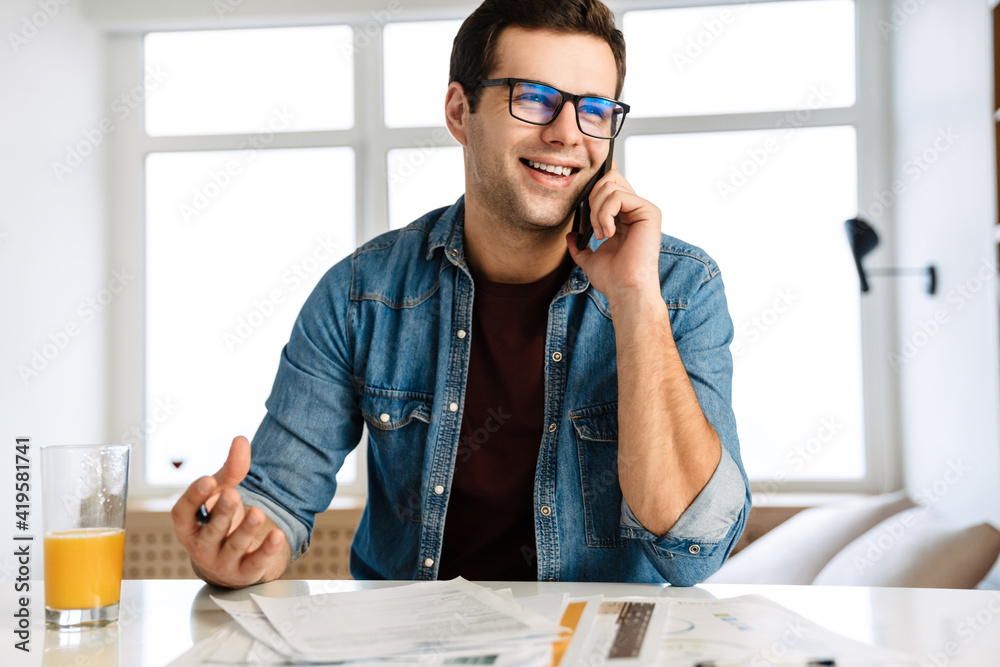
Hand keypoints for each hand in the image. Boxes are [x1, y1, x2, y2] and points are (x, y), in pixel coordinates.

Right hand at [171, 436, 286, 587]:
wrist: (228, 558)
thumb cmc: (219, 517)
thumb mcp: (221, 493)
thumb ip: (231, 469)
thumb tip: (240, 440)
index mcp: (188, 524)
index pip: (184, 512)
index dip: (194, 497)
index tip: (208, 480)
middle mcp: (201, 545)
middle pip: (211, 529)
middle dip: (222, 512)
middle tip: (232, 494)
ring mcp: (222, 561)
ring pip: (234, 546)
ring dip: (246, 530)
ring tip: (258, 513)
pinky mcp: (245, 571)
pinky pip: (255, 562)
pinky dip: (267, 549)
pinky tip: (278, 535)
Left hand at [566, 160, 662, 304]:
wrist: (625, 290)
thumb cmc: (613, 278)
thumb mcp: (589, 260)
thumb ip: (580, 246)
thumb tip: (571, 235)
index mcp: (624, 217)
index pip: (608, 186)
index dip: (594, 188)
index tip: (585, 208)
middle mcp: (635, 210)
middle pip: (610, 178)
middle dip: (593, 199)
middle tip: (594, 227)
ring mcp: (644, 209)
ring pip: (611, 186)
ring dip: (598, 212)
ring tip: (602, 234)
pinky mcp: (649, 211)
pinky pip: (619, 196)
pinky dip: (605, 214)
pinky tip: (609, 233)